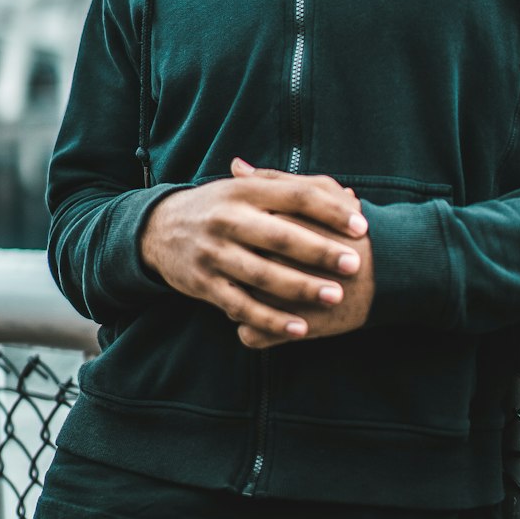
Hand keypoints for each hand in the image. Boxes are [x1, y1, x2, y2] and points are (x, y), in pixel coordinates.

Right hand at [139, 159, 367, 343]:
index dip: (329, 210)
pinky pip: (241, 306)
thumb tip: (347, 195)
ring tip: (335, 295)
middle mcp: (227, 219)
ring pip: (262, 274)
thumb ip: (292, 191)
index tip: (361, 226)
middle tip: (355, 263)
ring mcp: (213, 253)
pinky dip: (271, 319)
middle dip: (320, 250)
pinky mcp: (203, 284)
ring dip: (301, 287)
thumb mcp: (247, 189)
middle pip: (280, 235)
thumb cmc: (219, 207)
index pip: (294, 196)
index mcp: (244, 191)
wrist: (158, 228)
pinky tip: (300, 329)